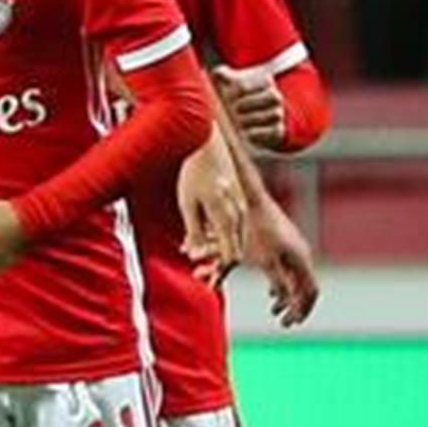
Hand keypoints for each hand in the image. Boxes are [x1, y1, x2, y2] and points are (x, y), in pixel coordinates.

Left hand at [177, 132, 247, 288]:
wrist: (208, 144)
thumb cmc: (194, 173)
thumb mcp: (187, 204)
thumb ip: (193, 232)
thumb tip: (193, 256)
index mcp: (228, 218)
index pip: (232, 256)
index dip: (220, 272)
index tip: (208, 282)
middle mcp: (239, 214)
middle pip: (235, 250)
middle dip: (219, 266)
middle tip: (204, 278)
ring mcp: (240, 206)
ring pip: (235, 238)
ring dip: (218, 251)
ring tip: (201, 262)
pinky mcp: (236, 199)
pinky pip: (232, 225)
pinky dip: (219, 236)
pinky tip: (202, 238)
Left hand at [211, 64, 286, 149]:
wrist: (242, 123)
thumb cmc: (235, 100)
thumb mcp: (229, 87)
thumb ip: (223, 76)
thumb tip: (218, 72)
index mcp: (265, 85)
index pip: (265, 81)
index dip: (247, 86)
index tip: (231, 92)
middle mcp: (275, 99)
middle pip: (273, 96)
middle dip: (252, 101)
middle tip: (234, 107)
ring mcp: (277, 114)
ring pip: (275, 114)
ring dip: (254, 117)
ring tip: (237, 120)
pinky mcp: (277, 130)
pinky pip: (276, 130)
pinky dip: (260, 132)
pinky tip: (245, 133)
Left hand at [246, 195, 319, 326]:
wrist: (252, 200)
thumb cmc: (255, 228)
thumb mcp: (264, 259)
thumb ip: (276, 280)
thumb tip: (283, 298)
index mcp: (300, 259)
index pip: (310, 291)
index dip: (302, 309)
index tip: (291, 322)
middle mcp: (302, 254)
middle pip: (306, 288)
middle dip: (296, 307)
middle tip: (284, 322)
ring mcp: (294, 248)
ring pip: (296, 279)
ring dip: (287, 297)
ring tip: (275, 310)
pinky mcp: (284, 244)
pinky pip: (289, 270)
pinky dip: (282, 284)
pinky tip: (270, 292)